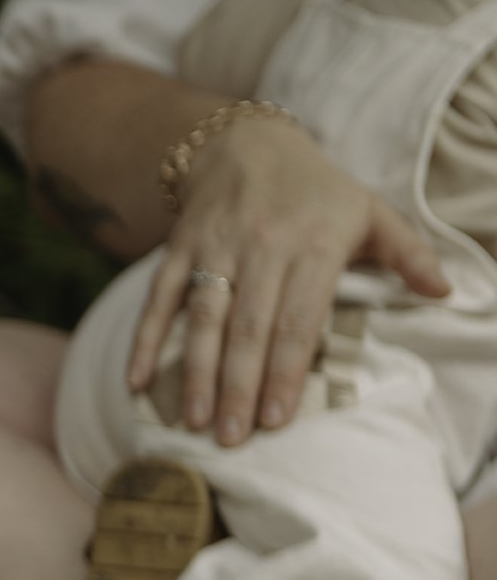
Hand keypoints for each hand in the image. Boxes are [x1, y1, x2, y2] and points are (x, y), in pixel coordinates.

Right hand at [128, 114, 448, 444]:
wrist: (247, 142)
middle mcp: (261, 246)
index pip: (298, 320)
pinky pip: (159, 297)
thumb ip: (408, 253)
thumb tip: (442, 292)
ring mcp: (215, 246)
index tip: (275, 418)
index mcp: (313, 244)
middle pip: (248, 327)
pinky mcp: (179, 246)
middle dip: (237, 386)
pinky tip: (137, 380)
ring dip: (195, 372)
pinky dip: (146, 339)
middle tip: (231, 437)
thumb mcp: (371, 211)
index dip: (284, 371)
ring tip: (192, 420)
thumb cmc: (317, 190)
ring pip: (204, 317)